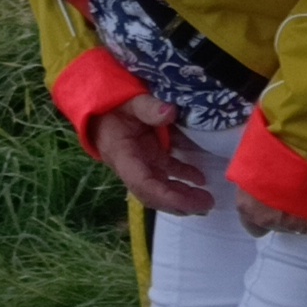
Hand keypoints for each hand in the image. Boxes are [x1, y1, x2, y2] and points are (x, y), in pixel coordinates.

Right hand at [86, 96, 215, 215]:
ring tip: (206, 201)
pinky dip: (184, 178)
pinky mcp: (151, 157)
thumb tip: (170, 112)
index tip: (190, 201)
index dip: (166, 197)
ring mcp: (143, 163)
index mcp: (123, 156)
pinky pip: (168, 172)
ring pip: (162, 187)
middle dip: (179, 204)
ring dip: (183, 196)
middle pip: (154, 194)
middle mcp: (133, 166)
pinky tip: (200, 180)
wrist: (100, 109)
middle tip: (206, 204)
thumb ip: (147, 107)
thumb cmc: (112, 105)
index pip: (143, 184)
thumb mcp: (129, 102)